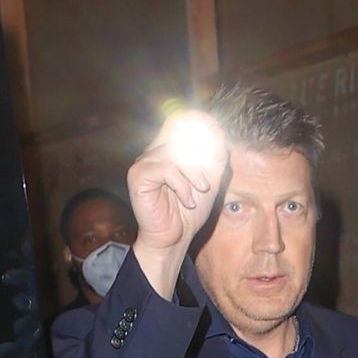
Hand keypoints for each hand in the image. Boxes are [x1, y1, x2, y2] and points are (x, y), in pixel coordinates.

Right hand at [126, 110, 229, 300]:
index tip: (216, 131)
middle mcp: (154, 151)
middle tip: (206, 181)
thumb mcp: (209, 181)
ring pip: (175, 153)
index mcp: (169, 149)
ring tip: (198, 193)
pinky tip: (186, 201)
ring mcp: (144, 161)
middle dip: (200, 153)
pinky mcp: (138, 175)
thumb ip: (214, 158)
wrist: (175, 238)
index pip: (178, 119)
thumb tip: (219, 131)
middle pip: (178, 131)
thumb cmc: (189, 211)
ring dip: (194, 175)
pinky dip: (182, 187)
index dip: (197, 119)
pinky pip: (167, 170)